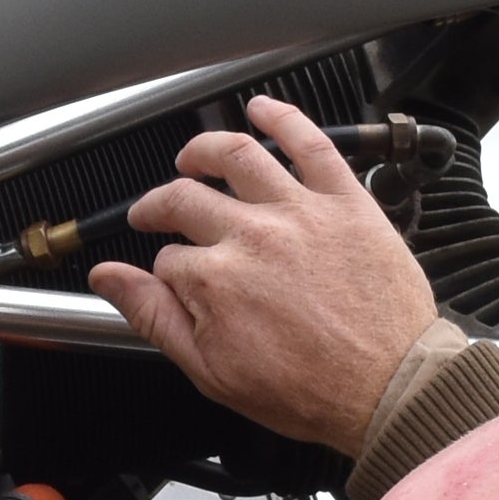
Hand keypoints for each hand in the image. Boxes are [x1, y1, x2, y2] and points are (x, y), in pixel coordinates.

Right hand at [86, 98, 442, 452]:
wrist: (390, 389)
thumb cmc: (312, 390)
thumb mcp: (213, 373)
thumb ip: (155, 317)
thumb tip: (108, 279)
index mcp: (215, 280)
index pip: (167, 259)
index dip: (165, 272)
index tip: (173, 280)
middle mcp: (252, 235)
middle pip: (187, 199)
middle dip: (160, 205)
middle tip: (156, 211)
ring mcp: (300, 212)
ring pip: (238, 156)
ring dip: (205, 148)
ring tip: (193, 156)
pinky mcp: (345, 202)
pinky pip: (311, 143)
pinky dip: (283, 117)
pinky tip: (263, 109)